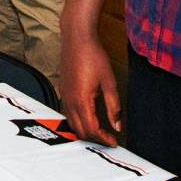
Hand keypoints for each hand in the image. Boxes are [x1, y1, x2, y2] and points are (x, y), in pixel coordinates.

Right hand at [60, 26, 121, 145]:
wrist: (77, 39)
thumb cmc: (93, 56)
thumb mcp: (109, 82)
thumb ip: (114, 106)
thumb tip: (117, 126)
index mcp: (81, 100)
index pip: (92, 129)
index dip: (104, 139)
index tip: (115, 142)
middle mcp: (69, 101)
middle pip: (80, 131)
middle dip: (95, 138)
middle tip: (110, 138)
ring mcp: (64, 96)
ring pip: (72, 124)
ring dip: (86, 131)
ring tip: (101, 131)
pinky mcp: (63, 91)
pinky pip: (68, 114)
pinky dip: (79, 121)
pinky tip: (90, 117)